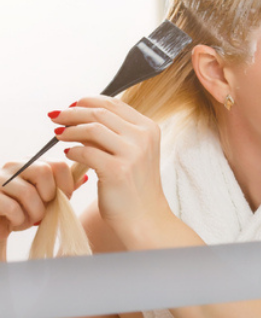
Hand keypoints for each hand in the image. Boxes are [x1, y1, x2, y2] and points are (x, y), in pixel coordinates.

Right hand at [0, 159, 81, 239]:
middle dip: (50, 196)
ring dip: (35, 212)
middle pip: (44, 171)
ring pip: (28, 192)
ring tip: (31, 219)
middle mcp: (13, 165)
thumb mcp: (46, 198)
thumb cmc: (24, 210)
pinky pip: (12, 208)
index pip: (58, 164)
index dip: (66, 185)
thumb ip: (63, 188)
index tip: (63, 199)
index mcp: (30, 162)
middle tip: (45, 210)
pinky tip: (16, 222)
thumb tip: (85, 177)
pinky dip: (19, 219)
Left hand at [51, 96, 168, 238]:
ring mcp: (132, 153)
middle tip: (55, 117)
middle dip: (72, 113)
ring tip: (58, 135)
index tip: (70, 106)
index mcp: (149, 128)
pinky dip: (72, 151)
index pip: (113, 103)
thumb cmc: (134, 185)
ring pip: (91, 128)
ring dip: (70, 130)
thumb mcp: (131, 151)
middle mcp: (143, 137)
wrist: (144, 216)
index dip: (87, 101)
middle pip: (99, 112)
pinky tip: (68, 154)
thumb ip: (113, 132)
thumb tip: (81, 116)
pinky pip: (85, 152)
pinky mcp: (118, 170)